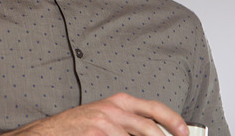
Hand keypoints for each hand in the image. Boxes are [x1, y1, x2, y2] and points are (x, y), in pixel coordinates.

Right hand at [3, 92, 188, 135]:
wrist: (49, 132)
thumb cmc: (78, 126)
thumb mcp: (105, 116)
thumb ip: (128, 123)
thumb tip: (153, 132)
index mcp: (118, 101)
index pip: (154, 108)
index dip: (173, 121)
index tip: (185, 133)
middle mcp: (113, 109)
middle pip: (150, 128)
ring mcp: (105, 123)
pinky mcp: (97, 135)